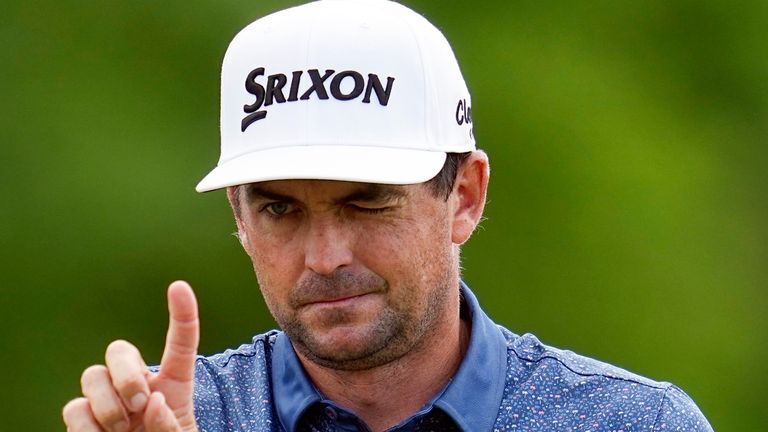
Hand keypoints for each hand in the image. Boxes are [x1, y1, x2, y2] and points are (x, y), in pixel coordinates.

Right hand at [63, 281, 199, 431]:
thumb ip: (173, 424)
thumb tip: (152, 402)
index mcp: (173, 387)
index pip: (179, 345)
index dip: (181, 315)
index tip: (179, 286)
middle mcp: (136, 386)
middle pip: (119, 349)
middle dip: (126, 373)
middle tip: (139, 404)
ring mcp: (106, 401)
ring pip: (92, 376)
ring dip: (107, 405)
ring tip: (123, 430)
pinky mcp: (82, 419)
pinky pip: (74, 408)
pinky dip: (87, 426)